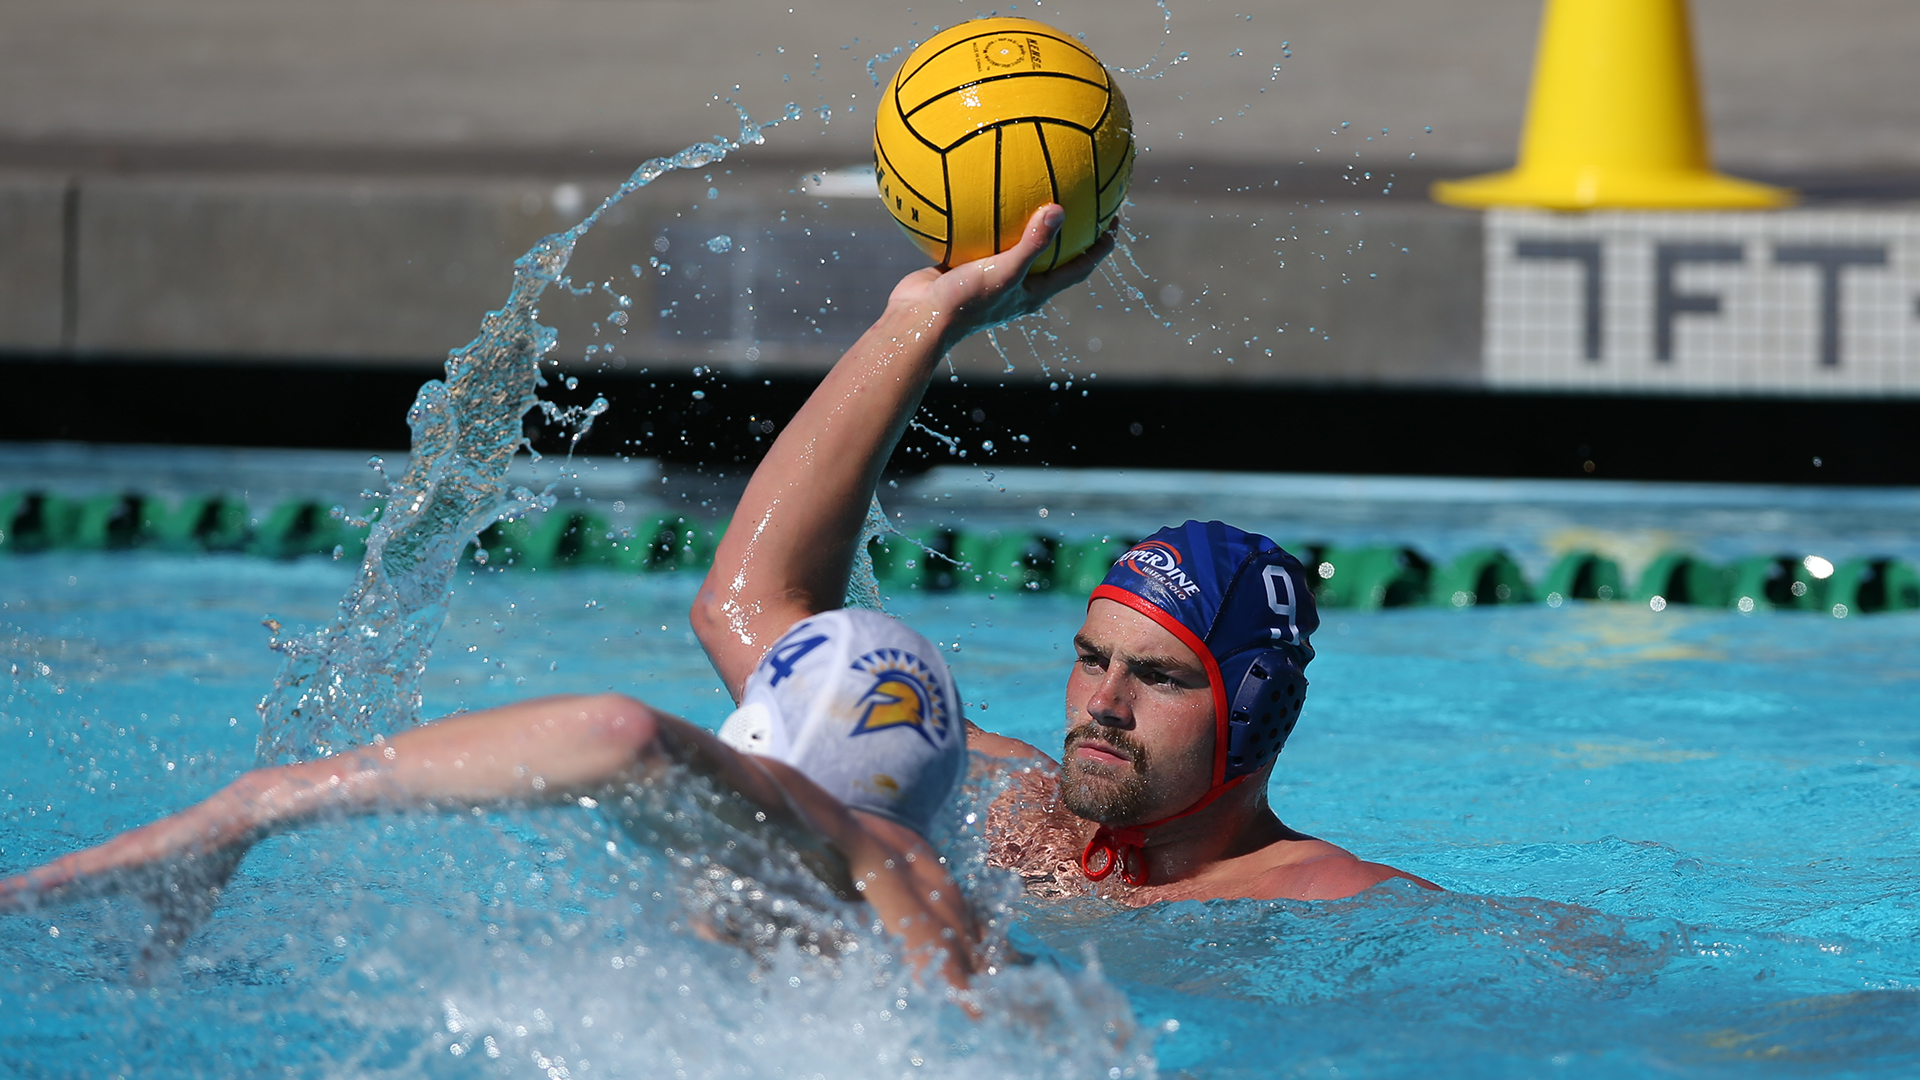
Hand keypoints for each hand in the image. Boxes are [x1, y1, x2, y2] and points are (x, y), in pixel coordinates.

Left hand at [0, 783, 257, 980]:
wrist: (233, 825)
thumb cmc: (207, 866)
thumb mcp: (181, 920)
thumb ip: (158, 948)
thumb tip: (141, 981)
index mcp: (110, 879)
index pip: (56, 894)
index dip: (24, 903)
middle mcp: (104, 864)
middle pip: (47, 885)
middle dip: (13, 897)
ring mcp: (115, 857)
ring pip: (59, 877)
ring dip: (25, 889)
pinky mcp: (131, 853)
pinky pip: (89, 868)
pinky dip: (60, 878)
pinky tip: (38, 883)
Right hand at [887, 204, 1115, 353]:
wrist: (917, 319)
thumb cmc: (965, 303)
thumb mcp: (1004, 271)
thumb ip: (1031, 243)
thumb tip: (1058, 209)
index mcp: (1035, 292)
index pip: (1079, 268)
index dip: (1100, 246)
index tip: (1114, 218)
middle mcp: (1018, 285)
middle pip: (1055, 254)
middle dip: (1071, 229)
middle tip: (1084, 196)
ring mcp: (992, 275)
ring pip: (1017, 243)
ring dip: (1028, 220)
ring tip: (1036, 186)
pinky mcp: (967, 266)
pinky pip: (984, 237)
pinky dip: (988, 216)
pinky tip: (985, 188)